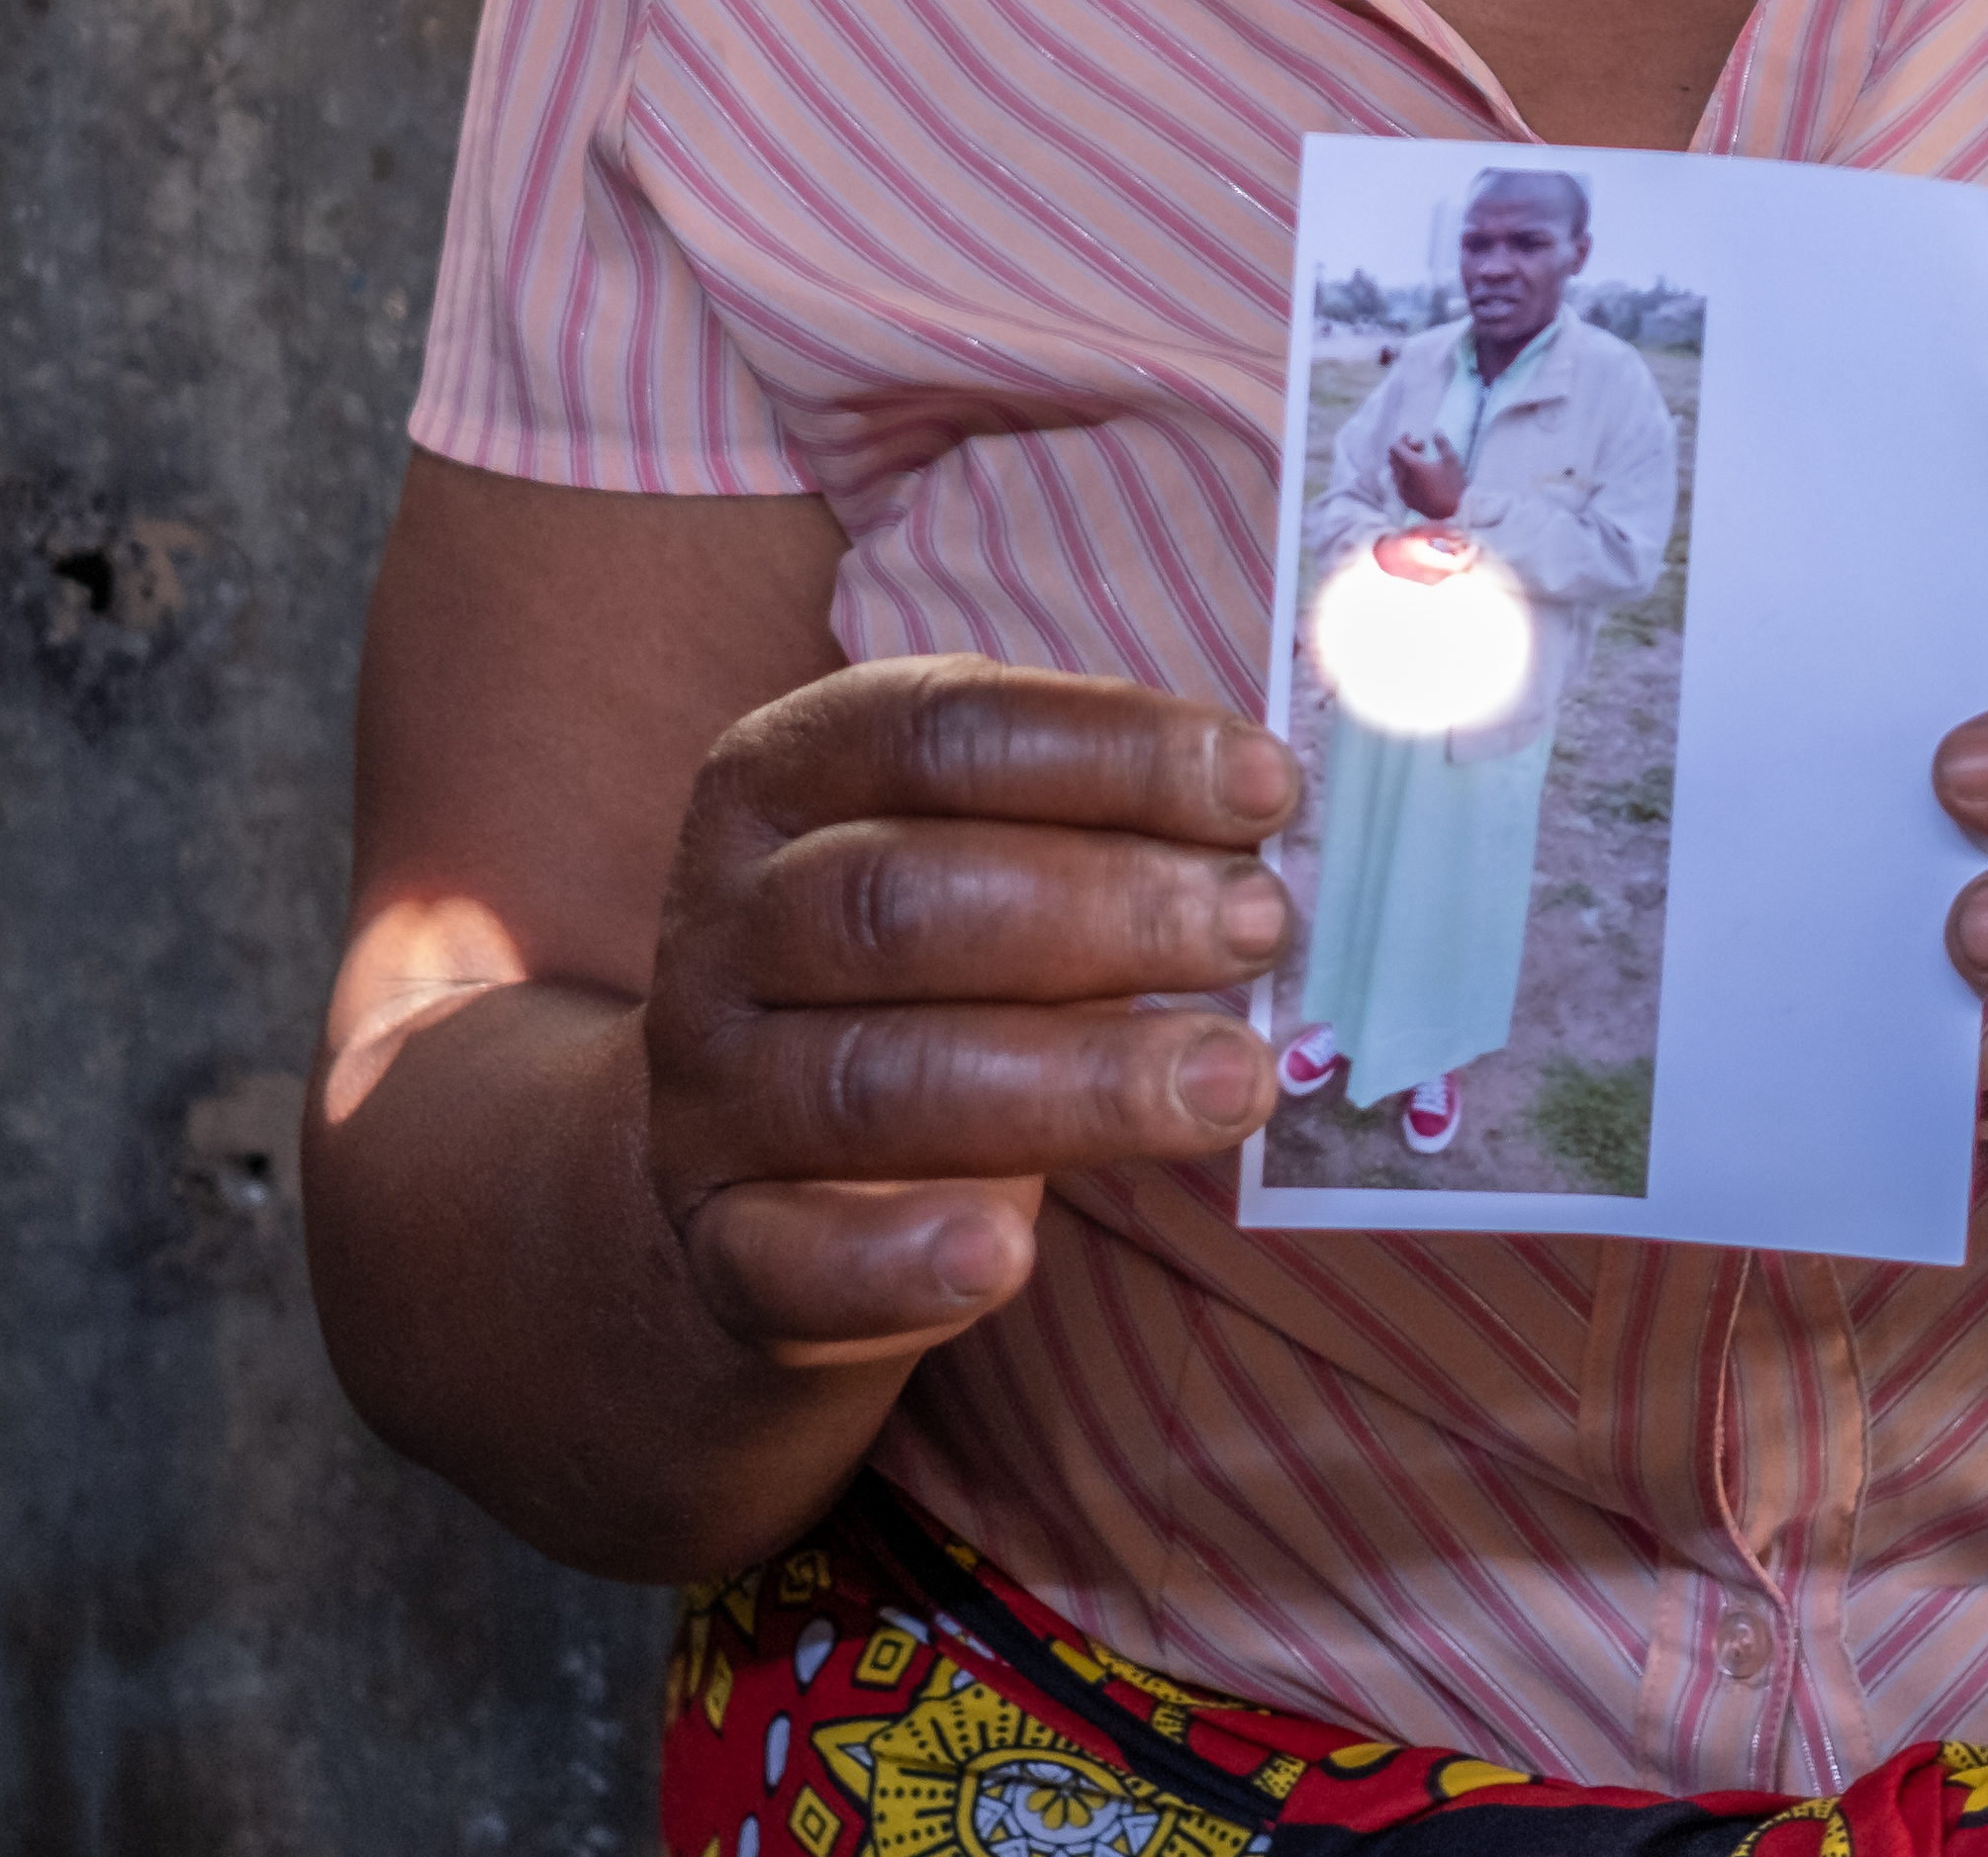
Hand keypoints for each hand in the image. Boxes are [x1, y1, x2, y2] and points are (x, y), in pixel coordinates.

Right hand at [640, 658, 1298, 1369]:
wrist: (757, 1170)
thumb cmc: (925, 975)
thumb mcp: (983, 861)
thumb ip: (1099, 829)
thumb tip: (1279, 821)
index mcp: (781, 777)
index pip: (932, 730)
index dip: (1107, 751)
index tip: (1265, 789)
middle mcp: (723, 922)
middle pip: (898, 898)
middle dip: (1104, 907)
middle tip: (1263, 926)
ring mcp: (708, 1089)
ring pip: (872, 1078)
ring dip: (1071, 1083)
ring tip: (1235, 1082)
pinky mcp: (723, 1239)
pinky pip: (792, 1255)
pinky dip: (899, 1258)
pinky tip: (1014, 1252)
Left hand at [1384, 430, 1469, 519]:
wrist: (1453, 515)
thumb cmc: (1454, 486)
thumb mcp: (1451, 461)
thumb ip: (1442, 444)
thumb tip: (1435, 431)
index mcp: (1412, 465)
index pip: (1395, 447)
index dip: (1401, 439)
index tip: (1411, 435)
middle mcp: (1402, 478)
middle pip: (1392, 457)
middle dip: (1403, 448)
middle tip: (1421, 447)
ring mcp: (1402, 490)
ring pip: (1395, 470)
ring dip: (1403, 461)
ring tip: (1422, 461)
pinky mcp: (1406, 500)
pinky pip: (1398, 482)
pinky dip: (1404, 474)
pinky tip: (1419, 476)